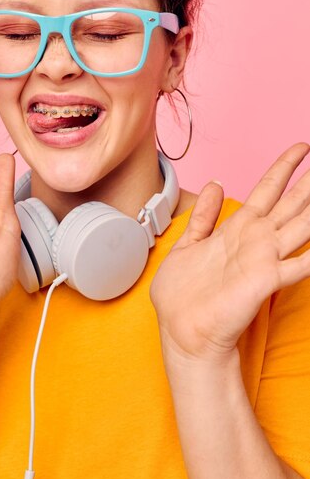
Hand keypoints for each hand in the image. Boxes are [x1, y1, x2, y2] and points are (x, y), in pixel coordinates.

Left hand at [150, 142, 309, 362]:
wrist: (182, 331)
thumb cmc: (183, 294)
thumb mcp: (187, 243)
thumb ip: (204, 215)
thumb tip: (215, 184)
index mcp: (238, 228)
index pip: (267, 189)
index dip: (284, 167)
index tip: (302, 147)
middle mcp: (256, 239)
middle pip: (291, 202)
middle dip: (309, 182)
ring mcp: (263, 259)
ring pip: (301, 225)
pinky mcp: (265, 280)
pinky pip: (298, 265)